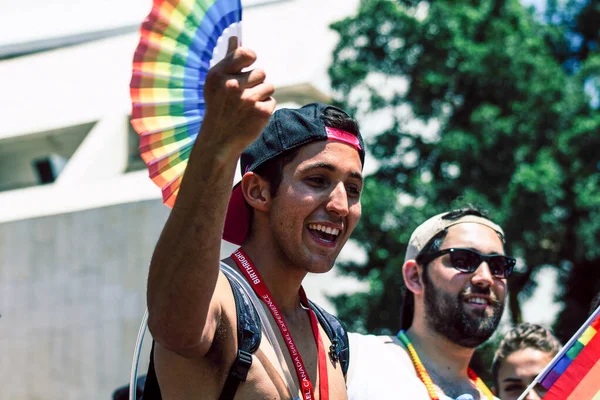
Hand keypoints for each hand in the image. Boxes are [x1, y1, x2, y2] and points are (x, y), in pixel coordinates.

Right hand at [202, 36, 275, 153]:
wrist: (219, 140)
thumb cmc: (218, 107)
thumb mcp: (216, 83)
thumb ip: (228, 60)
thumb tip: (235, 37)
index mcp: (219, 75)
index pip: (245, 53)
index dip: (250, 58)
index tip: (249, 65)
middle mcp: (232, 86)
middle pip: (261, 72)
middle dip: (256, 83)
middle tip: (243, 97)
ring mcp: (248, 100)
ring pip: (269, 86)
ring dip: (262, 95)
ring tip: (248, 107)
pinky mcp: (261, 112)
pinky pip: (271, 101)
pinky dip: (265, 108)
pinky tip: (252, 116)